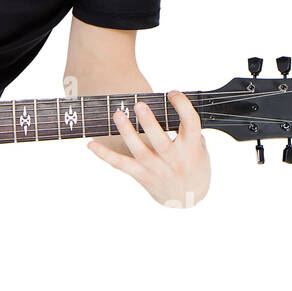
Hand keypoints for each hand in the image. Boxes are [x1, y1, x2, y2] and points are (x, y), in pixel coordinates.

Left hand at [87, 91, 209, 207]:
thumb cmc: (194, 165)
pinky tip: (91, 144)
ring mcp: (156, 169)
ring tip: (118, 114)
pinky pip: (120, 164)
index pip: (191, 123)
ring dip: (127, 132)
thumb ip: (188, 130)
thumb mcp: (200, 148)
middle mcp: (174, 160)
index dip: (182, 106)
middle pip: (160, 141)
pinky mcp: (142, 176)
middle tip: (139, 104)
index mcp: (192, 148)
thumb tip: (171, 104)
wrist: (188, 198)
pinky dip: (104, 155)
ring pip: (139, 151)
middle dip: (149, 122)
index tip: (172, 92)